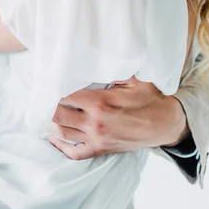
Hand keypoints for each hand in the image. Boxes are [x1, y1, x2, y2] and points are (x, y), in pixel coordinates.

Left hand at [49, 76, 188, 159]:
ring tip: (44, 112)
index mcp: (100, 103)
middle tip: (42, 96)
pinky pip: (74, 152)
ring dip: (50, 123)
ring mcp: (96, 139)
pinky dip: (61, 146)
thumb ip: (115, 68)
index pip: (66, 96)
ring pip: (62, 133)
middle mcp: (95, 123)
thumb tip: (98, 55)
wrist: (165, 124)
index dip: (54, 88)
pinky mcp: (100, 150)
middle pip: (58, 115)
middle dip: (48, 105)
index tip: (48, 82)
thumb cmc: (151, 99)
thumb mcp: (136, 78)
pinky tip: (53, 138)